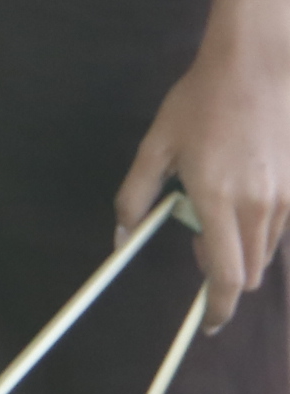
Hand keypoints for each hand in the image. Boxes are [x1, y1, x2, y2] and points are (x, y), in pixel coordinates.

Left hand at [122, 38, 289, 330]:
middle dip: (221, 270)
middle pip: (246, 273)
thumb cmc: (198, 104)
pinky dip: (256, 230)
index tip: (205, 323)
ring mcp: (284, 201)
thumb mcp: (156, 145)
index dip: (216, 308)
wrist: (255, 70)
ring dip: (239, 250)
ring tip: (213, 203)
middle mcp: (258, 208)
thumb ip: (136, 193)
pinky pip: (278, 231)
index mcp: (219, 199)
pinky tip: (237, 193)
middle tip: (196, 235)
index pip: (225, 275)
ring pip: (264, 254)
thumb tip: (120, 236)